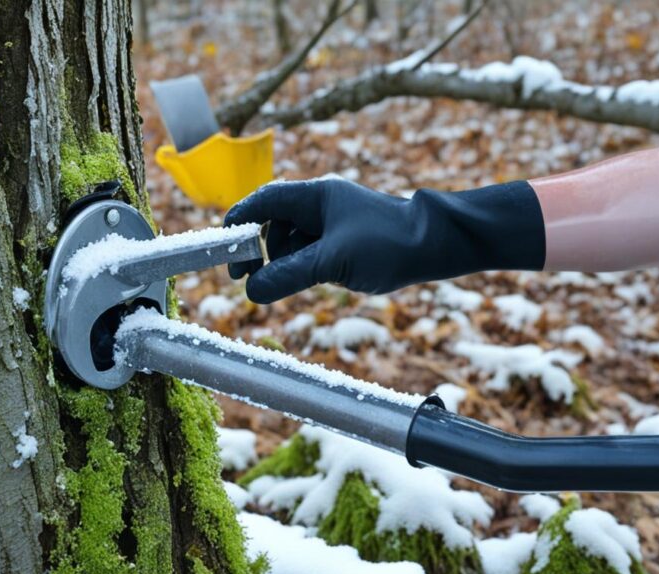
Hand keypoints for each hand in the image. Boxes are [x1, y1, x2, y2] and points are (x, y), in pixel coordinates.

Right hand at [224, 176, 543, 303]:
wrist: (436, 246)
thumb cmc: (388, 243)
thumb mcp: (332, 262)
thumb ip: (288, 275)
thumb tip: (251, 292)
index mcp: (314, 196)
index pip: (262, 201)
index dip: (237, 221)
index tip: (221, 247)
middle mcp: (320, 206)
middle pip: (271, 224)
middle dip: (255, 249)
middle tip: (243, 277)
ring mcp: (331, 225)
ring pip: (289, 243)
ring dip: (278, 263)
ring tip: (275, 284)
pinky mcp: (342, 244)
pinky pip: (308, 255)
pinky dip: (298, 268)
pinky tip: (302, 283)